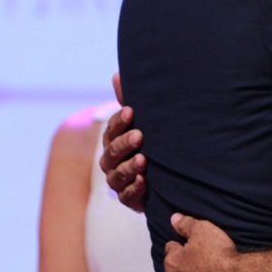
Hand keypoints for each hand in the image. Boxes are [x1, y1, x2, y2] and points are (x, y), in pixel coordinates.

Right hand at [100, 74, 147, 211]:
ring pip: (118, 175)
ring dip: (129, 167)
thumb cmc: (147, 143)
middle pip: (112, 152)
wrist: (160, 176)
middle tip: (140, 136)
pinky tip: (144, 181)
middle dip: (124, 144)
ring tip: (143, 161)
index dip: (120, 121)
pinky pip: (127, 195)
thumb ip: (128, 100)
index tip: (131, 111)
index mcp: (112, 140)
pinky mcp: (128, 198)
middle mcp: (111, 161)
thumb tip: (117, 74)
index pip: (112, 129)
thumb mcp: (141, 122)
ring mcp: (118, 180)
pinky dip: (135, 188)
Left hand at [165, 214, 247, 271]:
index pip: (171, 247)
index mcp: (171, 262)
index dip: (183, 243)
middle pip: (175, 264)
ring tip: (206, 268)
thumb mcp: (202, 229)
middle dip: (184, 259)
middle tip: (202, 255)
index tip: (195, 244)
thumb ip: (185, 223)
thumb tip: (175, 218)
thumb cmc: (219, 256)